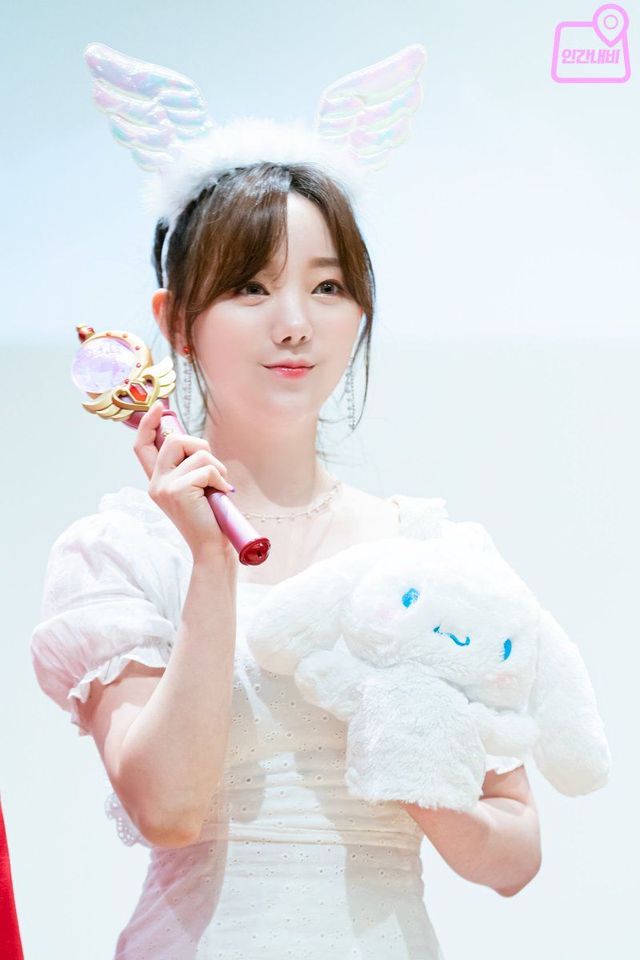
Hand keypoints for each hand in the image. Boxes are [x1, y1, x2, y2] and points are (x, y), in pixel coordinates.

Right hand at [133, 400, 234, 560]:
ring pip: (197, 452)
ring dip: (216, 466)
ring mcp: (164, 486)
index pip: (142, 445)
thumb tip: (189, 438)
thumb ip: (187, 465)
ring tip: (218, 487)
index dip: (148, 423)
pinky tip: (220, 495)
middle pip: (175, 439)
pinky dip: (220, 479)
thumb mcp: (194, 486)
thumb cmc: (209, 516)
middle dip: (200, 446)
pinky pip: (207, 468)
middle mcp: (156, 482)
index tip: (159, 407)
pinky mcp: (178, 490)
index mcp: (157, 480)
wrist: (211, 547)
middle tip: (212, 470)